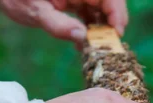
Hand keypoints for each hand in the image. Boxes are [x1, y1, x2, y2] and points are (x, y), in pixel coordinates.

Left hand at [0, 0, 128, 43]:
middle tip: (107, 46)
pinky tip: (86, 41)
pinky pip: (91, 12)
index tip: (116, 35)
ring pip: (102, 9)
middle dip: (112, 24)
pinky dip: (92, 27)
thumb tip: (82, 38)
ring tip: (95, 46)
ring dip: (102, 28)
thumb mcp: (35, 12)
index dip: (118, 14)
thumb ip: (58, 25)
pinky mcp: (76, 0)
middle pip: (110, 3)